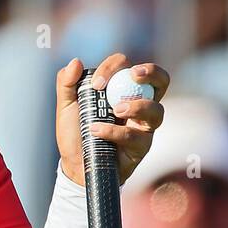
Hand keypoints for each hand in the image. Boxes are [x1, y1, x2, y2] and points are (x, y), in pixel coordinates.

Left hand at [55, 55, 168, 186]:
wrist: (75, 165)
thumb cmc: (75, 133)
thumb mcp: (66, 106)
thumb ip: (66, 83)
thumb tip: (76, 62)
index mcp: (122, 89)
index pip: (127, 67)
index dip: (114, 68)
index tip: (97, 83)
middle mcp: (139, 104)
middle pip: (161, 81)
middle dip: (152, 73)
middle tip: (134, 75)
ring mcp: (143, 126)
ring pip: (157, 111)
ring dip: (138, 106)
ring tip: (115, 110)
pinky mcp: (141, 147)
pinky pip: (136, 137)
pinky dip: (115, 131)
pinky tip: (97, 131)